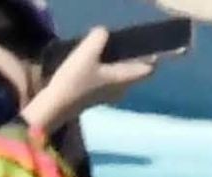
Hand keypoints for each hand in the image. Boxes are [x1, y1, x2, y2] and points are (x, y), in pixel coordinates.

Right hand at [22, 28, 158, 131]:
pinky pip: (108, 80)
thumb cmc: (74, 81)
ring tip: (107, 50)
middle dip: (134, 57)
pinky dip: (106, 71)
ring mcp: (108, 96)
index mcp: (124, 79)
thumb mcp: (87, 52)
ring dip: (118, 64)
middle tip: (126, 43)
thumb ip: (99, 37)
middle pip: (135, 71)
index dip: (154, 57)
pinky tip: (93, 62)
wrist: (55, 107)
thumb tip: (103, 34)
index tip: (157, 47)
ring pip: (121, 76)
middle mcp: (120, 89)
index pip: (148, 68)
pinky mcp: (95, 97)